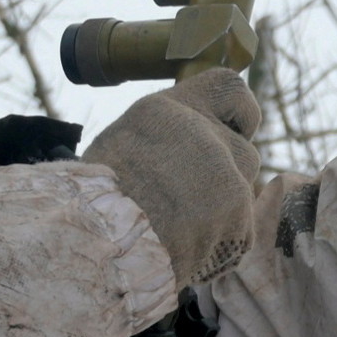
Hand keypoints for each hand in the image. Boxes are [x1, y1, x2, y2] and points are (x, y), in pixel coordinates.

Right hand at [82, 71, 262, 285]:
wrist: (94, 246)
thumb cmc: (98, 200)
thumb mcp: (124, 142)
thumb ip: (168, 135)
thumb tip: (196, 143)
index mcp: (169, 111)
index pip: (230, 89)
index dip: (239, 112)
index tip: (234, 128)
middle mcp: (205, 137)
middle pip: (243, 152)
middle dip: (225, 176)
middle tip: (187, 199)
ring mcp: (227, 180)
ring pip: (241, 195)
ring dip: (221, 211)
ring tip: (177, 227)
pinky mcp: (238, 222)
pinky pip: (240, 232)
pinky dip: (219, 243)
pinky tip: (185, 247)